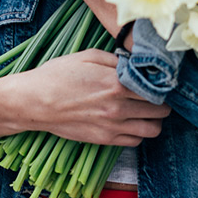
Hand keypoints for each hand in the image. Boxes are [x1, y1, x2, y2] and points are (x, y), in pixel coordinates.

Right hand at [0, 49, 170, 145]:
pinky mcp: (105, 140)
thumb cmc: (58, 75)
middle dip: (161, 101)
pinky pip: (136, 141)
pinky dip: (140, 132)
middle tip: (154, 93)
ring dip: (155, 119)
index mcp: (115, 83)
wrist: (36, 101)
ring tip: (147, 109)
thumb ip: (115, 59)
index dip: (160, 82)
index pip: (155, 87)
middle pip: (159, 109)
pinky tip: (131, 121)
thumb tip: (133, 63)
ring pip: (153, 129)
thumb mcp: (86, 56)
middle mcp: (118, 107)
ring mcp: (113, 126)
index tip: (158, 79)